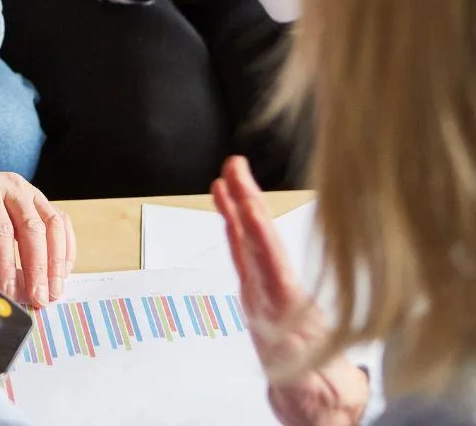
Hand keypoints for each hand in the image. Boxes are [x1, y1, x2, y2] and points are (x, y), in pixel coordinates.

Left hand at [0, 162, 74, 306]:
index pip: (1, 230)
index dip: (7, 264)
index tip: (10, 292)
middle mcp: (11, 186)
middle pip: (32, 228)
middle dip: (38, 268)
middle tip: (39, 300)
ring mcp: (30, 190)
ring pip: (53, 224)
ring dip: (57, 261)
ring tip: (54, 292)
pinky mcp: (41, 198)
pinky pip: (61, 221)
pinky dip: (65, 248)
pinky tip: (62, 273)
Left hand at [212, 156, 367, 425]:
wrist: (307, 406)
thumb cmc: (321, 391)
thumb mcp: (332, 385)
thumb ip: (336, 375)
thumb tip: (342, 373)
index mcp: (284, 318)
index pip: (269, 266)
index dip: (258, 234)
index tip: (248, 204)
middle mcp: (266, 300)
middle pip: (252, 243)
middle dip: (243, 202)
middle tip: (233, 168)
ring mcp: (260, 294)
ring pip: (246, 243)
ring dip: (237, 206)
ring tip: (228, 175)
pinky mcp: (262, 293)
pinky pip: (246, 253)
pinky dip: (239, 226)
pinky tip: (232, 207)